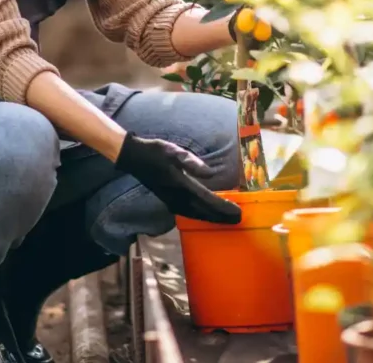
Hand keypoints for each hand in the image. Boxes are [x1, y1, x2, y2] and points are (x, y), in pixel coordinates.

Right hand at [115, 132, 241, 224]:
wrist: (134, 157)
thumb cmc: (156, 151)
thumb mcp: (174, 151)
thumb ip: (192, 162)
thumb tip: (210, 173)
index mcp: (181, 185)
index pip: (207, 199)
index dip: (223, 207)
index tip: (238, 212)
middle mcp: (177, 197)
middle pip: (204, 212)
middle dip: (221, 217)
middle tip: (238, 220)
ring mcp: (172, 201)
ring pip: (196, 215)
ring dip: (212, 218)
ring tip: (227, 220)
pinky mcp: (169, 201)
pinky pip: (189, 213)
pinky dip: (201, 216)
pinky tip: (207, 215)